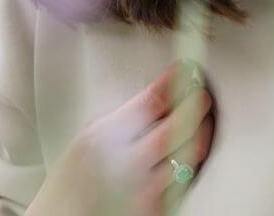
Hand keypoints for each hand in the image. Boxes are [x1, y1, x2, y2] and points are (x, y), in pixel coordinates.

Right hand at [29, 60, 214, 215]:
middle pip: (178, 127)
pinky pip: (183, 179)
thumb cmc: (72, 179)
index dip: (175, 83)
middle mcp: (128, 164)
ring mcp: (145, 189)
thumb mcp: (88, 135)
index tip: (185, 71)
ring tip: (200, 121)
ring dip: (198, 133)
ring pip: (188, 154)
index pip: (153, 102)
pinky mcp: (156, 209)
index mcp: (106, 137)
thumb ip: (122, 117)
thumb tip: (158, 97)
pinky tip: (185, 150)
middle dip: (195, 106)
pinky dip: (187, 160)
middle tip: (201, 94)